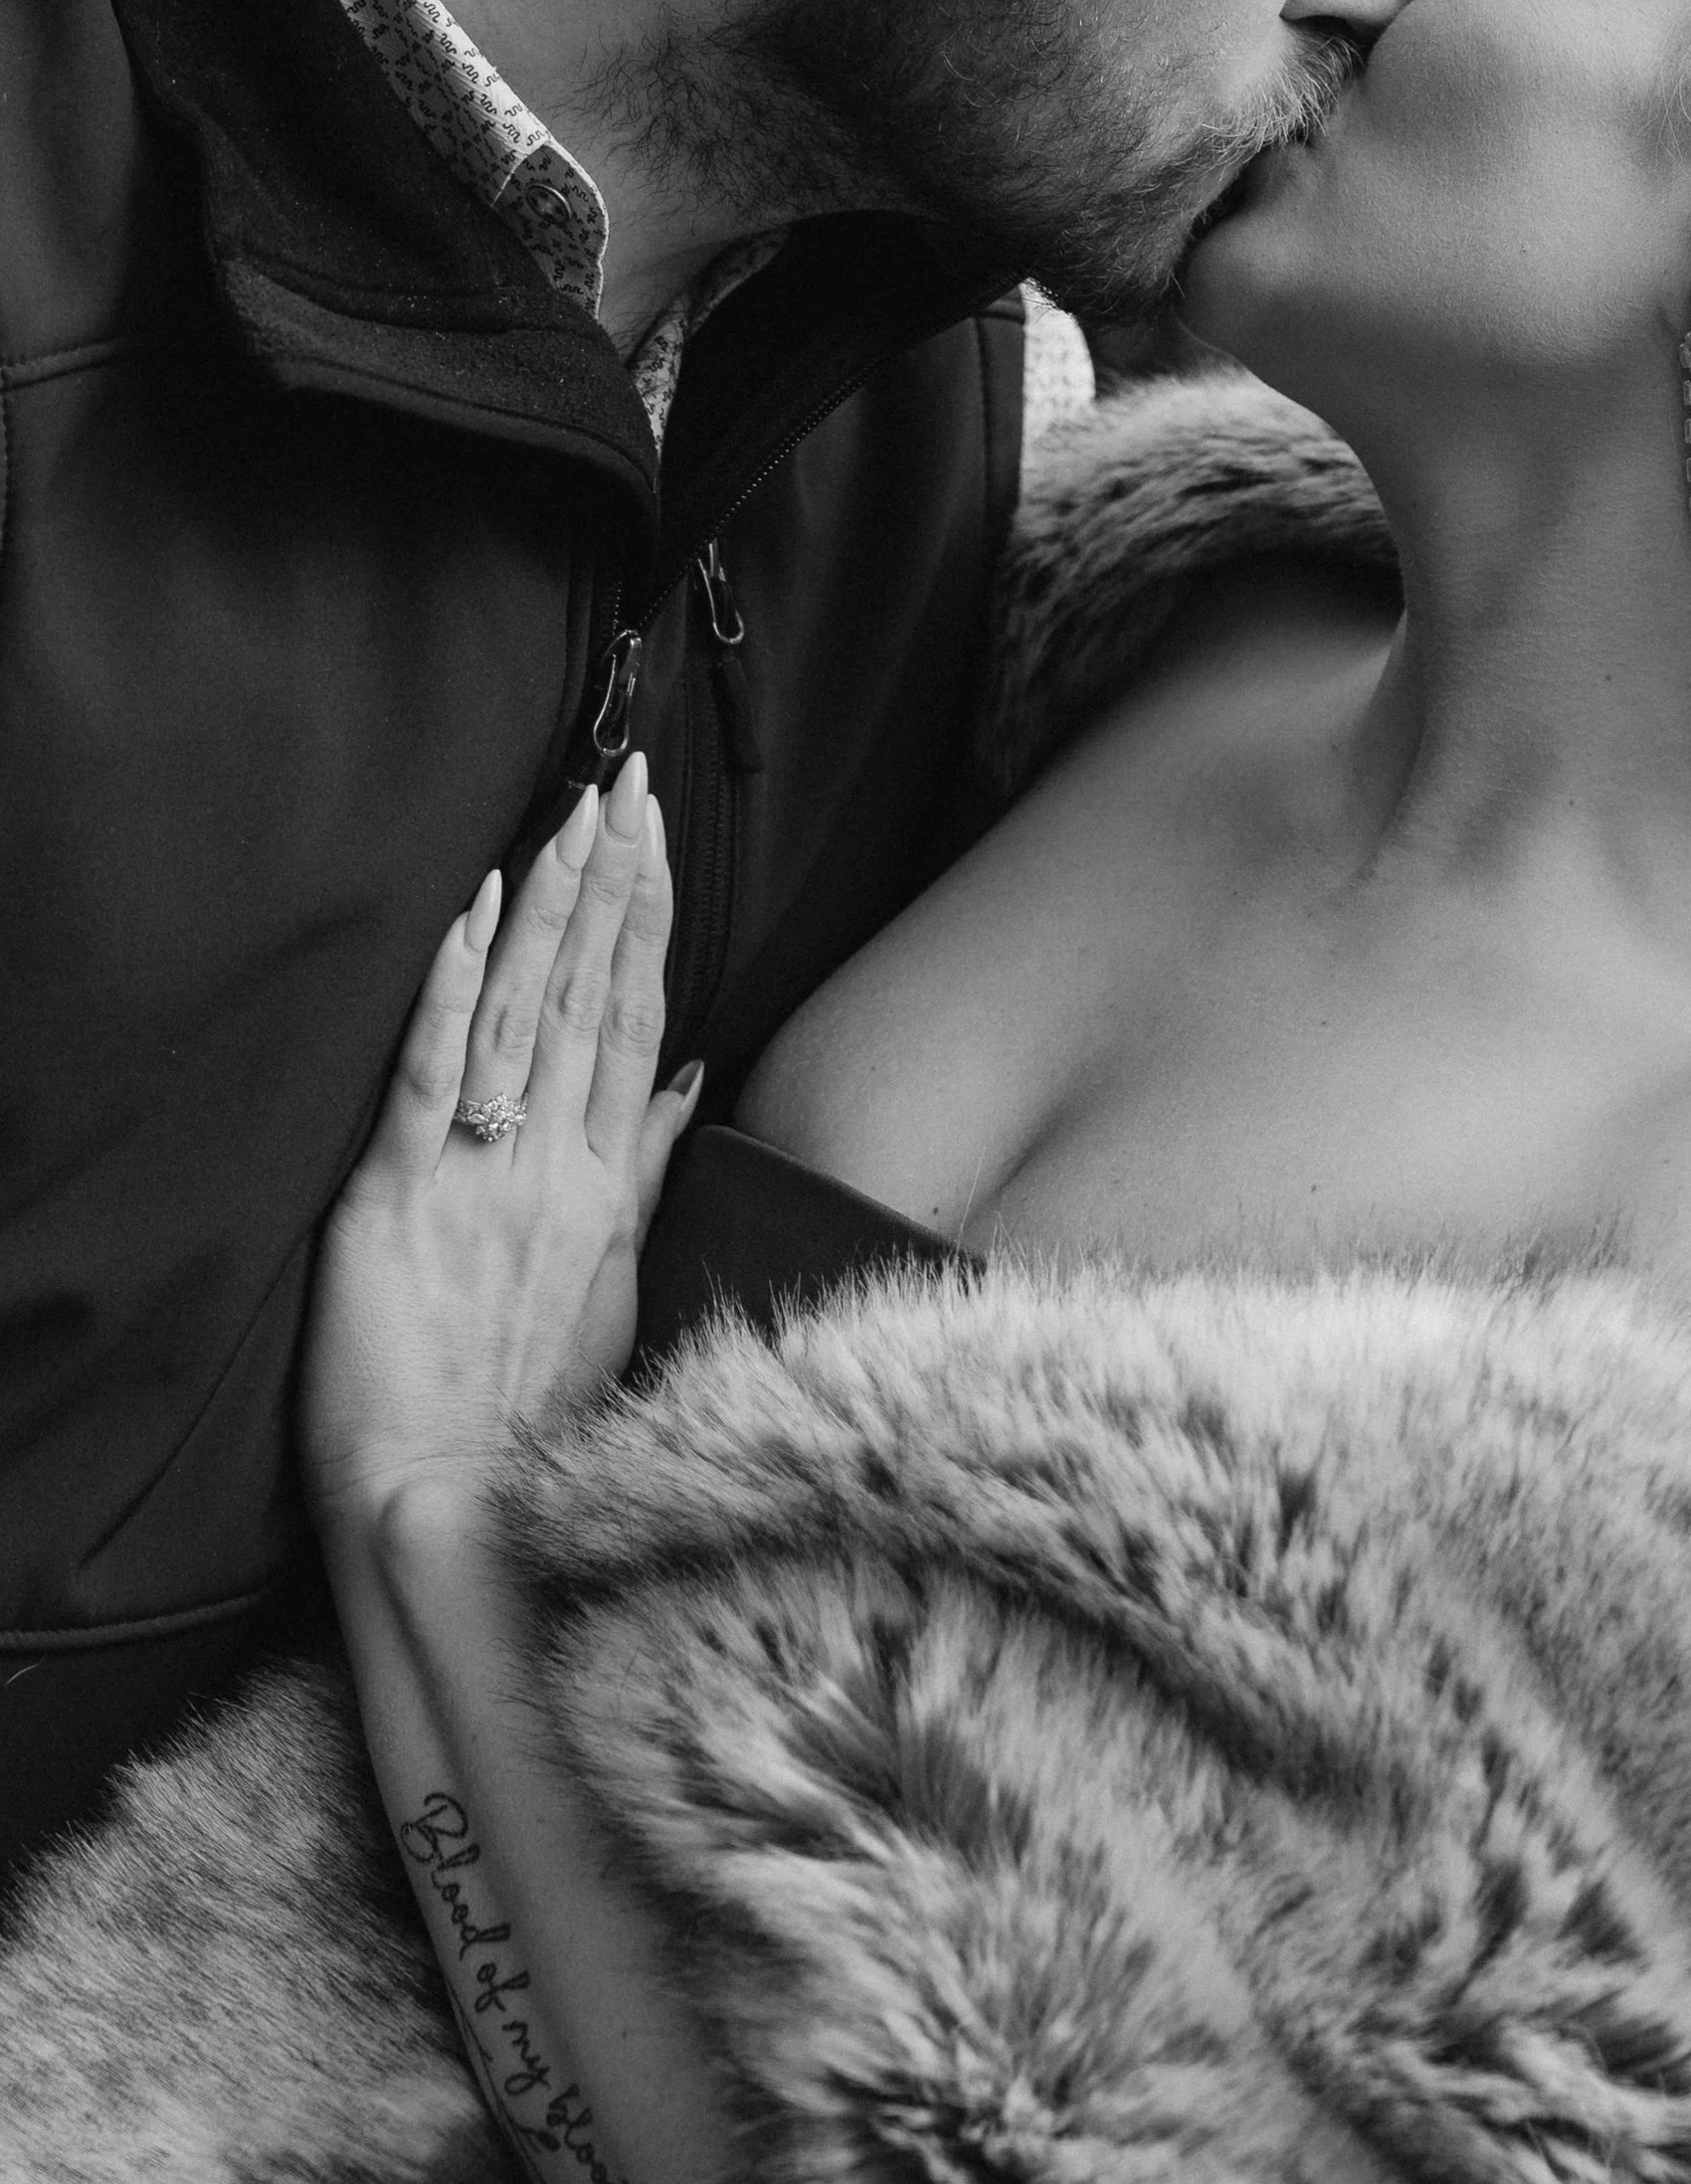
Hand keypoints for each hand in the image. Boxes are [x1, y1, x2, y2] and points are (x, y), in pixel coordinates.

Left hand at [300, 754, 699, 1545]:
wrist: (456, 1510)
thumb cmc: (531, 1415)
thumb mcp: (610, 1284)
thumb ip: (644, 1169)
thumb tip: (690, 1078)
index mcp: (604, 1180)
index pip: (635, 1018)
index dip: (647, 918)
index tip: (655, 831)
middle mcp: (555, 1163)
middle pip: (591, 995)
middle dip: (611, 880)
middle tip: (626, 780)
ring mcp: (483, 1177)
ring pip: (526, 1016)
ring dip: (551, 907)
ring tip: (572, 814)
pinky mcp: (399, 1201)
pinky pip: (430, 1079)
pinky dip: (453, 992)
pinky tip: (472, 914)